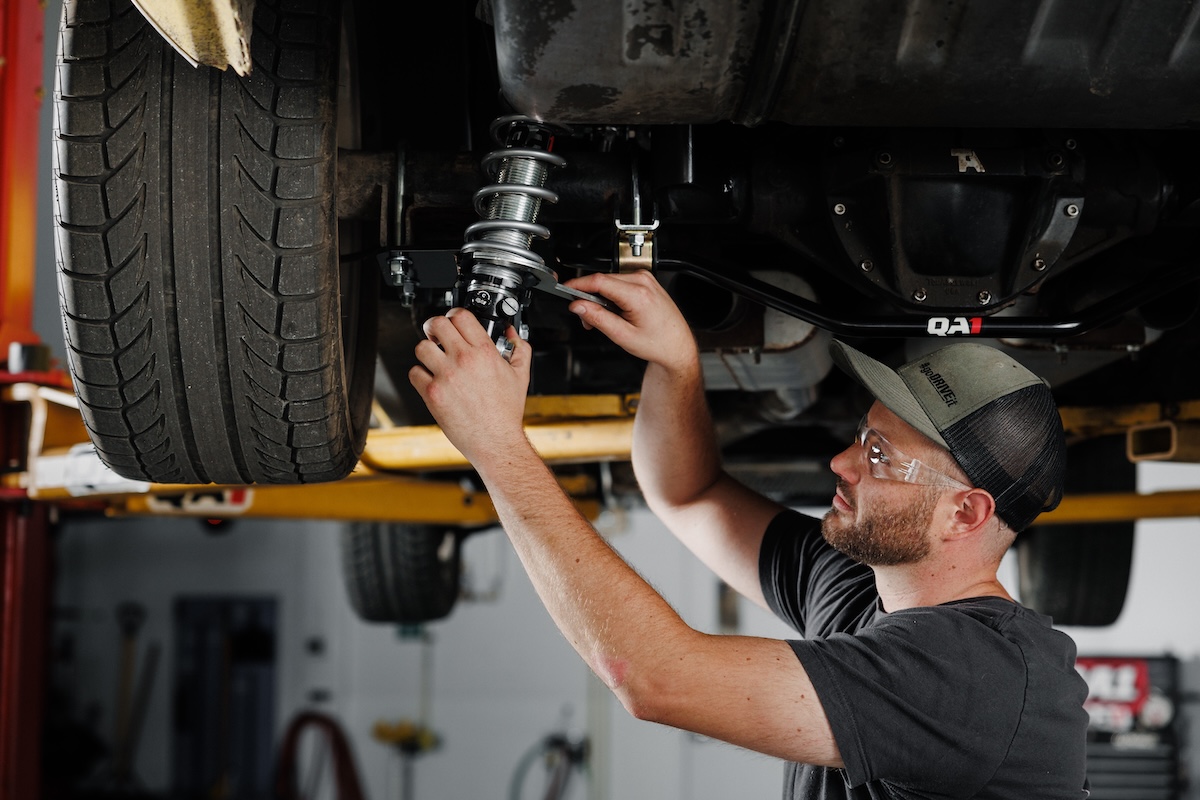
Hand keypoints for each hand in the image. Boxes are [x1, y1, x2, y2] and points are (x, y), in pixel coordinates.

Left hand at [409, 307, 531, 464]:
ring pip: (421, 347)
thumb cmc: (506, 413)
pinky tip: (432, 379)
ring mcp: (446, 376)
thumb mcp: (521, 376)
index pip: (461, 316)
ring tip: (434, 360)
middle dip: (435, 327)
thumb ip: (520, 349)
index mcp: (485, 352)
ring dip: (426, 351)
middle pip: (437, 324)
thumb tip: (512, 334)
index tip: (453, 321)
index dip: (454, 315)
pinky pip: (415, 372)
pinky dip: (420, 374)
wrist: (495, 440)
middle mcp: (464, 360)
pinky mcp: (432, 393)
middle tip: (437, 336)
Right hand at [564, 271, 697, 372]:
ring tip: (605, 319)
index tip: (566, 291)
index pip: (598, 281)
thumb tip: (578, 306)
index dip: (578, 285)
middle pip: (602, 280)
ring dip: (600, 298)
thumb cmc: (658, 343)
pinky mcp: (645, 281)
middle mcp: (643, 281)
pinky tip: (615, 311)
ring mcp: (646, 279)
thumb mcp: (622, 336)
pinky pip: (620, 283)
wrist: (677, 345)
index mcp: (638, 294)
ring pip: (610, 281)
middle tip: (587, 319)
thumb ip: (597, 319)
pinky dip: (611, 296)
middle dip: (589, 298)